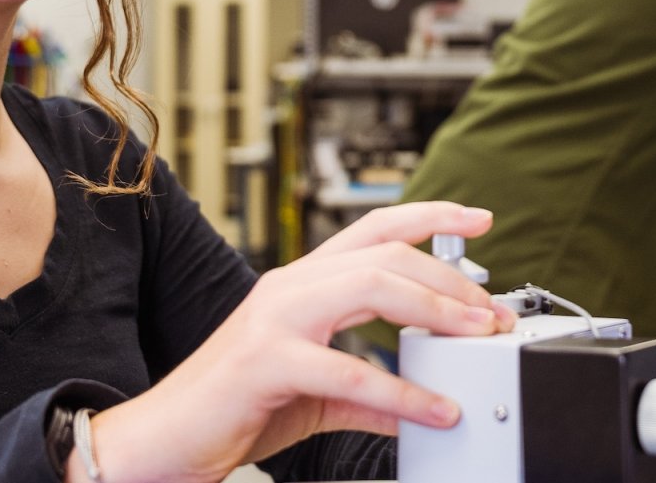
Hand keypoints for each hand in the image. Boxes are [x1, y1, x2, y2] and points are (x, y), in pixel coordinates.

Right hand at [81, 202, 515, 482]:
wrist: (162, 439)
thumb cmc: (233, 407)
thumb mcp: (315, 393)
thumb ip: (366, 390)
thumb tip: (422, 404)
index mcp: (301, 284)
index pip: (374, 229)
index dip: (430, 216)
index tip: (480, 219)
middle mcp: (289, 287)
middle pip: (386, 255)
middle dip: (451, 280)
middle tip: (493, 314)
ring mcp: (274, 319)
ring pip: (372, 287)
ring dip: (436, 312)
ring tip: (477, 340)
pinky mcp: (265, 362)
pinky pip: (349, 370)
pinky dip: (402, 393)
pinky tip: (434, 410)